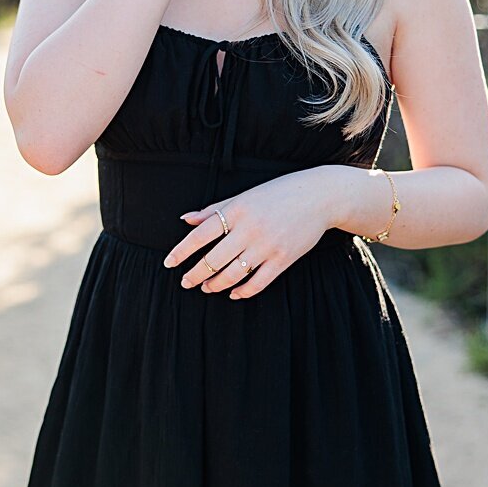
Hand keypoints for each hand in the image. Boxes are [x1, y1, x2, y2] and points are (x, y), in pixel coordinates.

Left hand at [162, 170, 335, 298]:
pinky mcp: (283, 259)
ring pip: (233, 274)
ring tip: (206, 287)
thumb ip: (214, 209)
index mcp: (236, 210)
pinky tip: (233, 293)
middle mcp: (249, 229)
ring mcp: (267, 246)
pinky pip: (258, 282)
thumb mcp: (244, 196)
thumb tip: (185, 219)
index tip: (168, 264)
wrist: (319, 196)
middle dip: (195, 274)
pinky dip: (243, 291)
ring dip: (215, 284)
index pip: (200, 235)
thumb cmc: (278, 194)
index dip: (181, 251)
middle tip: (186, 282)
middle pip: (214, 259)